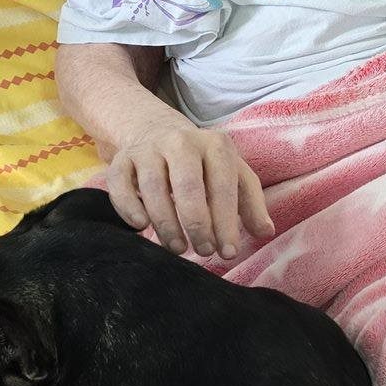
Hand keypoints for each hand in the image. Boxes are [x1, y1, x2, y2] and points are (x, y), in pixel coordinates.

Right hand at [106, 119, 273, 258]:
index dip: (226, 222)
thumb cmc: (203, 164)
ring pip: (152, 188)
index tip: (227, 252)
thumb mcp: (233, 175)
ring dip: (165, 223)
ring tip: (177, 248)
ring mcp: (148, 149)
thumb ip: (251, 203)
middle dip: (196, 224)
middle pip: (187, 186)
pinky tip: (141, 227)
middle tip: (202, 251)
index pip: (222, 186)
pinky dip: (128, 208)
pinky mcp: (122, 159)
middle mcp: (180, 142)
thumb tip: (265, 233)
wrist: (157, 132)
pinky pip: (119, 185)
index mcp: (214, 145)